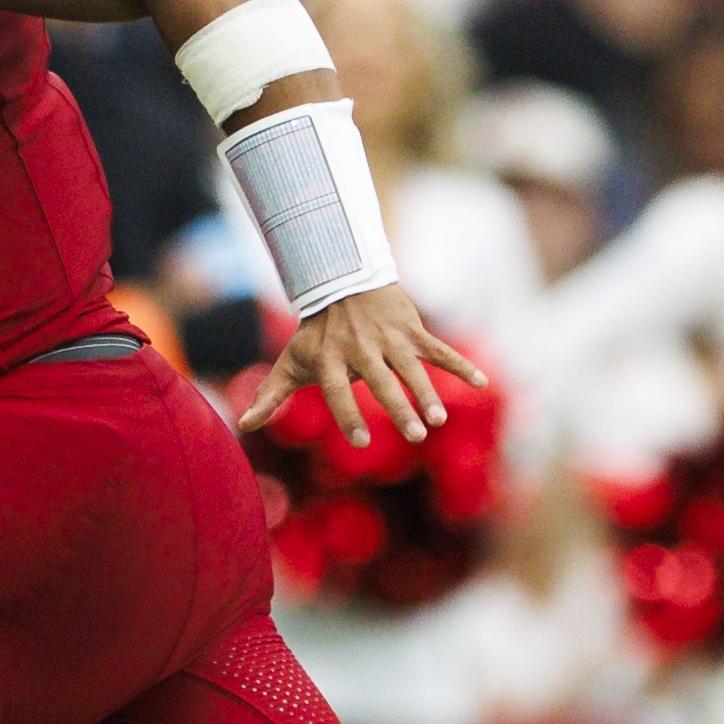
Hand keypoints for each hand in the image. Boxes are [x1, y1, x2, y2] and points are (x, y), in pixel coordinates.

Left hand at [238, 286, 486, 446]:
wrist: (341, 281)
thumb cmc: (315, 333)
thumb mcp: (290, 361)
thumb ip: (270, 396)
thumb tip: (242, 426)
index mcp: (331, 360)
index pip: (337, 391)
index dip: (347, 415)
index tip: (359, 443)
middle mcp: (360, 349)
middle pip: (380, 382)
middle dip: (398, 408)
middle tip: (414, 435)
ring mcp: (389, 337)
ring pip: (411, 367)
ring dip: (427, 391)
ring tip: (438, 419)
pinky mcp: (411, 328)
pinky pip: (438, 348)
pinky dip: (460, 364)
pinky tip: (481, 382)